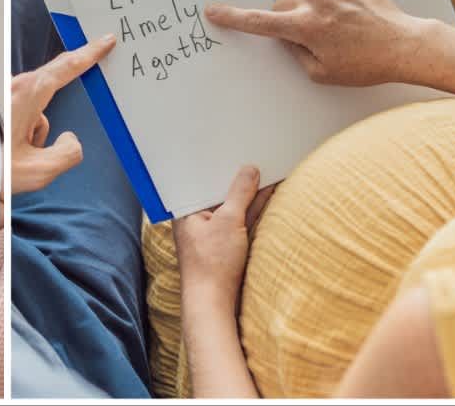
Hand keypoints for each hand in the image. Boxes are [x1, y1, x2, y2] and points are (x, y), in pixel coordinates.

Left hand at [10, 34, 115, 193]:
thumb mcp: (38, 172)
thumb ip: (68, 154)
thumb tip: (71, 140)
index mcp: (26, 94)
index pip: (67, 67)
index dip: (90, 53)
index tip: (107, 39)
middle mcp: (13, 87)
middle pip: (51, 87)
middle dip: (49, 117)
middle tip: (38, 140)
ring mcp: (3, 94)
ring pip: (36, 110)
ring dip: (32, 135)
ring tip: (10, 158)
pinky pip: (21, 116)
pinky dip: (21, 134)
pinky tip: (4, 153)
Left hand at [172, 166, 275, 310]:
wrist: (213, 303)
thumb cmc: (212, 264)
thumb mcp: (229, 220)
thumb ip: (240, 193)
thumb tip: (249, 171)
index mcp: (186, 210)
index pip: (204, 180)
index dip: (221, 166)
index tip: (237, 151)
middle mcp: (195, 219)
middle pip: (219, 192)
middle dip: (238, 179)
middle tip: (257, 157)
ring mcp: (210, 232)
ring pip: (232, 205)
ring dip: (249, 193)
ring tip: (268, 171)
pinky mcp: (224, 244)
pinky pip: (239, 219)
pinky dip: (251, 208)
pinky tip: (267, 193)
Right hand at [204, 0, 431, 85]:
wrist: (405, 45)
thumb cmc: (365, 65)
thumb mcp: (321, 72)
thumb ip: (294, 52)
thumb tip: (286, 36)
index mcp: (305, 26)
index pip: (259, 22)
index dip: (233, 17)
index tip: (213, 11)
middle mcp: (316, 0)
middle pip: (283, 6)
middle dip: (288, 20)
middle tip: (312, 39)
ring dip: (313, 10)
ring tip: (341, 30)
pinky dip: (333, 0)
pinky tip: (351, 17)